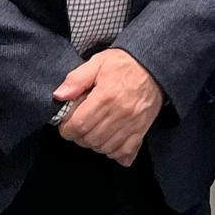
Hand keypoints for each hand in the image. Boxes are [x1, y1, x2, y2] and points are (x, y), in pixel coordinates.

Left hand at [51, 49, 165, 165]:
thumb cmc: (124, 64)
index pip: (79, 125)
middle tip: (79, 128)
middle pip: (90, 139)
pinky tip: (110, 144)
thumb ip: (77, 79)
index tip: (66, 125)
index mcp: (105, 96)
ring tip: (94, 133)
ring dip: (95, 144)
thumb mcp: (98, 62)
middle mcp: (120, 113)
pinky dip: (115, 153)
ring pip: (106, 148)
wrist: (155, 66)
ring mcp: (133, 123)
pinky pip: (126, 151)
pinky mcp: (142, 128)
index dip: (67, 129)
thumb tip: (59, 96)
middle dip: (79, 137)